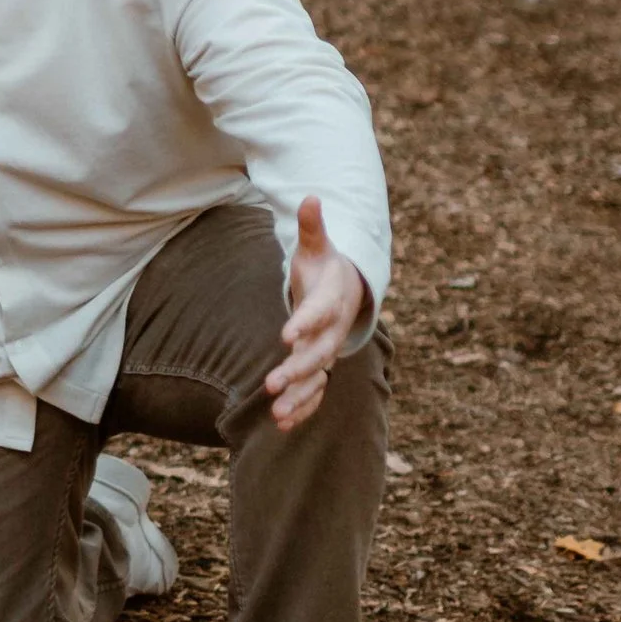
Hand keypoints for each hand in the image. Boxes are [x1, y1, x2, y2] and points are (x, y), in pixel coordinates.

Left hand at [265, 196, 368, 432]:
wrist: (348, 289)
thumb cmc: (325, 265)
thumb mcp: (318, 245)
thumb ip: (313, 227)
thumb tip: (311, 197)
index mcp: (332, 299)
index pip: (319, 313)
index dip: (305, 323)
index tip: (286, 335)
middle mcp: (333, 330)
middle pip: (318, 353)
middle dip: (297, 369)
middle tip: (272, 383)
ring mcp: (328, 350)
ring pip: (316, 378)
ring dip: (298, 397)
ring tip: (276, 414)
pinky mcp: (321, 365)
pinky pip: (315, 391)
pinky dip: (302, 407)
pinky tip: (282, 424)